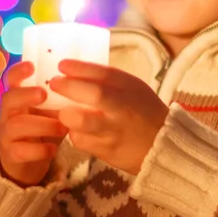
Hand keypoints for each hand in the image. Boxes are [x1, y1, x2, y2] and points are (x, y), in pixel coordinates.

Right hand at [0, 60, 68, 186]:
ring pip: (17, 125)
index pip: (11, 79)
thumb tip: (82, 86)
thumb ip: (59, 100)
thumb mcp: (49, 111)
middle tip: (43, 94)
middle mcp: (9, 113)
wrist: (27, 161)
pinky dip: (39, 150)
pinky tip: (53, 149)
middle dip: (26, 95)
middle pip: (9, 99)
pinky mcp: (12, 154)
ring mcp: (7, 134)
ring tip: (63, 128)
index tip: (32, 66)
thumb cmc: (43, 129)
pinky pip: (21, 150)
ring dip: (42, 125)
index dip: (18, 71)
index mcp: (18, 98)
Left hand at [48, 60, 168, 175]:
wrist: (162, 146)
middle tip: (55, 83)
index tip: (62, 65)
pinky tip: (79, 130)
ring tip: (65, 112)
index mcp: (131, 89)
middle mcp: (124, 109)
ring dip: (67, 114)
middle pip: (95, 94)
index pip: (105, 73)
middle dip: (69, 87)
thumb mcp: (132, 89)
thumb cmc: (142, 111)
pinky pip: (80, 140)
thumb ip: (106, 80)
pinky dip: (75, 133)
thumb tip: (71, 71)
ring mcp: (115, 132)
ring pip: (81, 122)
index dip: (80, 67)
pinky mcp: (107, 151)